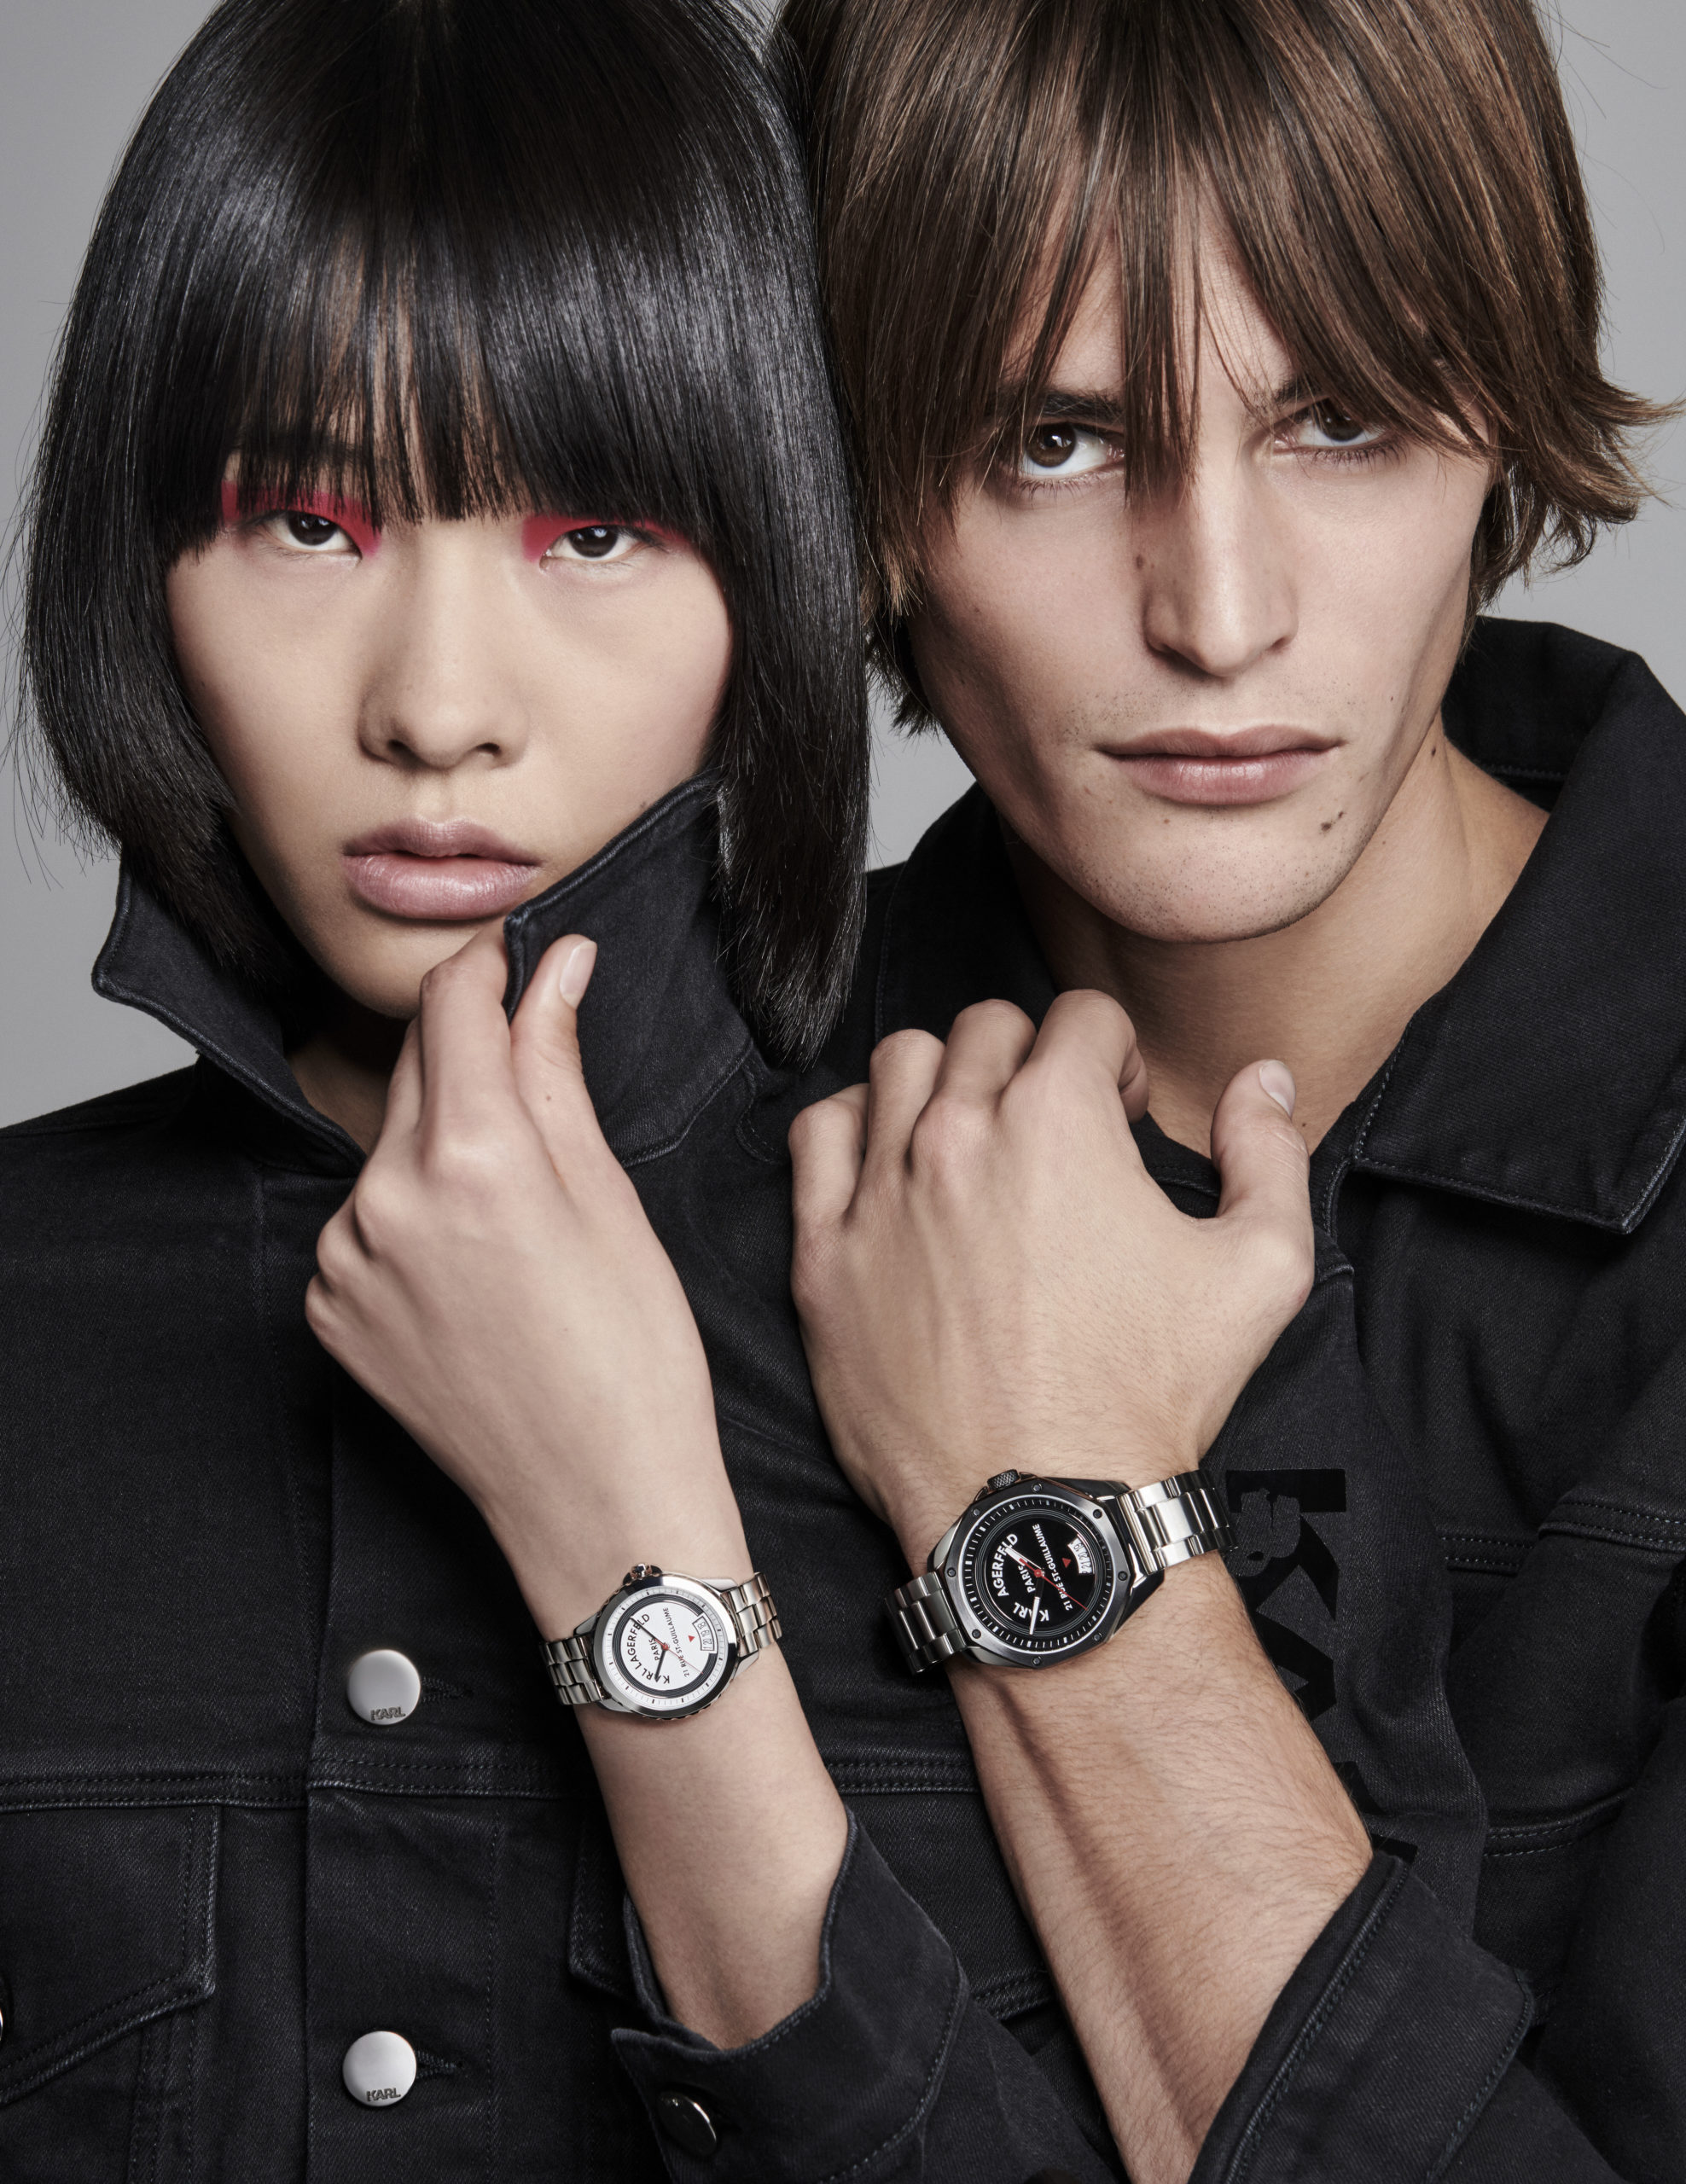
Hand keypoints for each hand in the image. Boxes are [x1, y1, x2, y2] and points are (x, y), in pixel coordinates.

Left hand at [307, 924, 748, 1634]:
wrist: (594, 1501)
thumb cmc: (633, 1358)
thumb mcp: (610, 1194)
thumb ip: (556, 1067)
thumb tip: (554, 968)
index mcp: (471, 1157)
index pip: (452, 1004)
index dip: (491, 968)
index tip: (523, 960)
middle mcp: (385, 1199)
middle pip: (419, 1069)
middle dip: (476, 1059)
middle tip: (544, 1098)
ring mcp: (345, 1261)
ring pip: (392, 1148)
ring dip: (445, 1146)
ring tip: (521, 1220)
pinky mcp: (328, 1311)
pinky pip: (366, 1224)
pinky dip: (413, 1220)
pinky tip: (477, 1270)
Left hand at [788, 992, 1313, 1563]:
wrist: (1046, 1513)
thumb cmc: (1152, 1397)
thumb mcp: (1263, 1269)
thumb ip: (1271, 1152)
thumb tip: (1265, 1077)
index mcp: (1059, 1120)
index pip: (1081, 1017)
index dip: (1116, 1057)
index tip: (1121, 1113)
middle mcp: (958, 1135)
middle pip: (987, 1028)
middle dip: (1033, 1059)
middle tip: (1057, 1132)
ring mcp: (881, 1192)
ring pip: (899, 1065)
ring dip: (946, 1080)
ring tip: (976, 1140)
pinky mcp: (826, 1255)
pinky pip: (818, 1137)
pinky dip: (855, 1129)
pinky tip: (894, 1168)